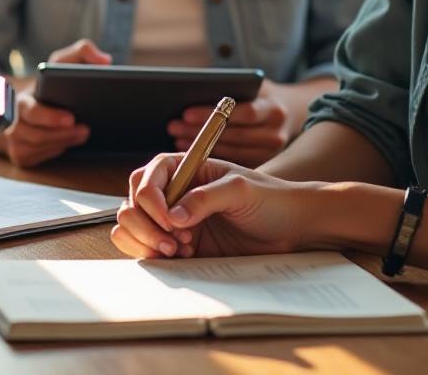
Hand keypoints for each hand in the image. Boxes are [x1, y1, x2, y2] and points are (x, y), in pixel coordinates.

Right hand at [0, 39, 109, 167]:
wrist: (34, 105)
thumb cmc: (51, 84)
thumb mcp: (63, 63)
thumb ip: (81, 51)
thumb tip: (104, 60)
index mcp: (20, 98)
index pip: (30, 111)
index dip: (49, 117)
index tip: (71, 117)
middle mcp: (13, 120)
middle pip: (35, 134)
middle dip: (61, 133)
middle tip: (86, 130)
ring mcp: (14, 140)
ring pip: (38, 147)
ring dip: (63, 142)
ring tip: (84, 134)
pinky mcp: (20, 156)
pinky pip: (38, 157)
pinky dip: (54, 151)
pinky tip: (68, 144)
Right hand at [109, 152, 323, 259]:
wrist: (295, 228)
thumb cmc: (273, 199)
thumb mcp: (241, 190)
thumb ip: (205, 198)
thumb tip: (174, 216)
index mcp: (186, 170)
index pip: (146, 177)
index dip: (150, 198)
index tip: (168, 219)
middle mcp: (175, 194)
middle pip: (133, 203)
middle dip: (145, 224)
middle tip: (174, 241)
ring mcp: (175, 222)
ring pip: (132, 227)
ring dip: (146, 241)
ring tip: (178, 249)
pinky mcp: (181, 247)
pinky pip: (148, 250)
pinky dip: (153, 255)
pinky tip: (183, 257)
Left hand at [166, 85, 304, 166]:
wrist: (290, 111)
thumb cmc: (260, 94)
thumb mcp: (250, 85)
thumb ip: (229, 88)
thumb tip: (191, 90)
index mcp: (274, 109)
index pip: (245, 113)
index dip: (214, 114)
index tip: (186, 113)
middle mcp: (275, 133)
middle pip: (234, 136)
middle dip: (200, 132)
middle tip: (172, 126)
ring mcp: (270, 153)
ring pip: (231, 152)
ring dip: (200, 147)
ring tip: (176, 136)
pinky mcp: (262, 164)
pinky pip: (232, 163)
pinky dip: (210, 158)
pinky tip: (191, 151)